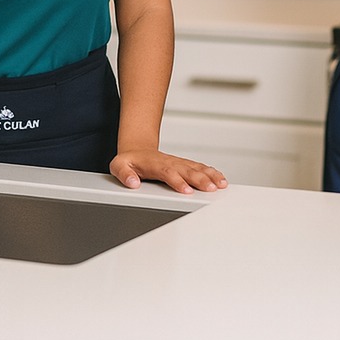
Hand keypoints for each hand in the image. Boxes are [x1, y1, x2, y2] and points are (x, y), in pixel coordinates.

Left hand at [110, 148, 228, 194]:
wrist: (137, 150)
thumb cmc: (129, 161)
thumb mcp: (118, 166)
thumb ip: (124, 174)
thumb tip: (132, 182)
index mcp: (154, 164)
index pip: (168, 172)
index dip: (177, 181)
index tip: (186, 190)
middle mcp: (170, 162)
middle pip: (187, 170)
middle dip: (200, 179)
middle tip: (211, 188)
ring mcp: (178, 163)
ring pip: (196, 168)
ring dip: (210, 175)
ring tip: (221, 184)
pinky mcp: (184, 165)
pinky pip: (200, 167)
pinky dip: (211, 172)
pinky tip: (221, 179)